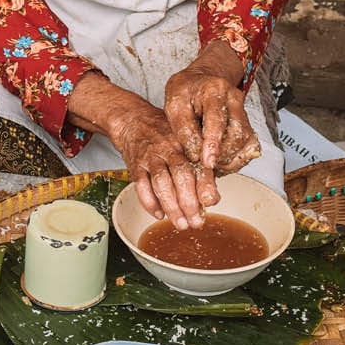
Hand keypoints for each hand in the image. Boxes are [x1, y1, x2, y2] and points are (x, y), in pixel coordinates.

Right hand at [65, 72, 214, 227]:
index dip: (205, 185)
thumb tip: (212, 197)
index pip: (198, 165)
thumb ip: (199, 167)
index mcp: (186, 143)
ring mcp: (151, 157)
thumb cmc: (163, 133)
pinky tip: (159, 214)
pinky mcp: (135, 165)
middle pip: (181, 176)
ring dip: (172, 207)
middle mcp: (169, 149)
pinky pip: (141, 186)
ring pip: (162, 184)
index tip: (210, 203)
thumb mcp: (185, 143)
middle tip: (196, 222)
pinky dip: (150, 203)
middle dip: (189, 202)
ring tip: (180, 224)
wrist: (132, 120)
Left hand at [163, 41, 259, 181]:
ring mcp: (243, 111)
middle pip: (237, 133)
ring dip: (228, 159)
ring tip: (210, 163)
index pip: (217, 120)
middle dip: (221, 155)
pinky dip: (235, 158)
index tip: (207, 163)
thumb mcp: (174, 105)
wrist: (199, 81)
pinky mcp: (246, 123)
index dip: (213, 144)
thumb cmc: (185, 92)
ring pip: (245, 141)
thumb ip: (184, 130)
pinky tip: (220, 161)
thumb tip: (195, 155)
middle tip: (204, 164)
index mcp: (214, 90)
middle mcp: (234, 99)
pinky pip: (248, 146)